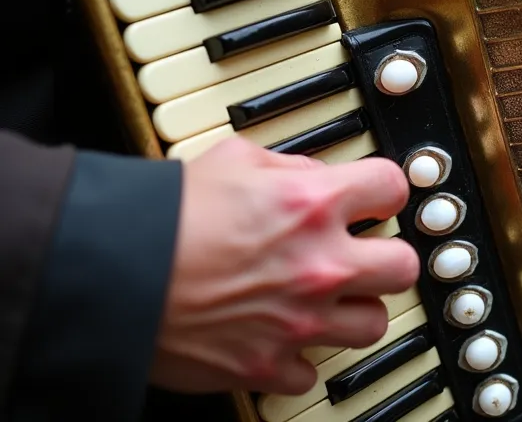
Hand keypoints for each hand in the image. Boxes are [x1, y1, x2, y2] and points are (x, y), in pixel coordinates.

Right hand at [151, 138, 416, 395]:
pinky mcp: (270, 366)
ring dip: (354, 310)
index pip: (394, 188)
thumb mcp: (231, 160)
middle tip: (362, 255)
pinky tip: (280, 337)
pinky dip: (299, 358)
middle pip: (404, 266)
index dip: (384, 192)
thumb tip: (317, 178)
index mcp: (313, 203)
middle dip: (385, 257)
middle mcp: (319, 264)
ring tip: (325, 300)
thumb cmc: (161, 216)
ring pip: (375, 323)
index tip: (375, 200)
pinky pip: (312, 371)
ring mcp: (300, 320)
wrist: (107, 275)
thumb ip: (288, 167)